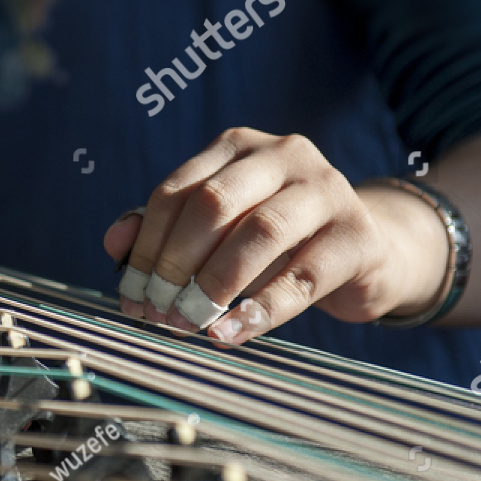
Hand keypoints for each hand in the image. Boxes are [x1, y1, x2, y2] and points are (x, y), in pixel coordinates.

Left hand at [102, 127, 449, 343]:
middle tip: (157, 311)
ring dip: (215, 284)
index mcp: (238, 148)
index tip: (131, 295)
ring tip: (189, 323)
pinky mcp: (358, 236)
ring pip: (260, 232)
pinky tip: (228, 332)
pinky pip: (302, 277)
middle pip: (214, 204)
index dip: (146, 246)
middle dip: (177, 263)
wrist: (366, 251)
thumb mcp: (220, 229)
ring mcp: (327, 191)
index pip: (177, 191)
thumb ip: (166, 230)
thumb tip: (114, 244)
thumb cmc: (277, 241)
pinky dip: (259, 309)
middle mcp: (284, 156)